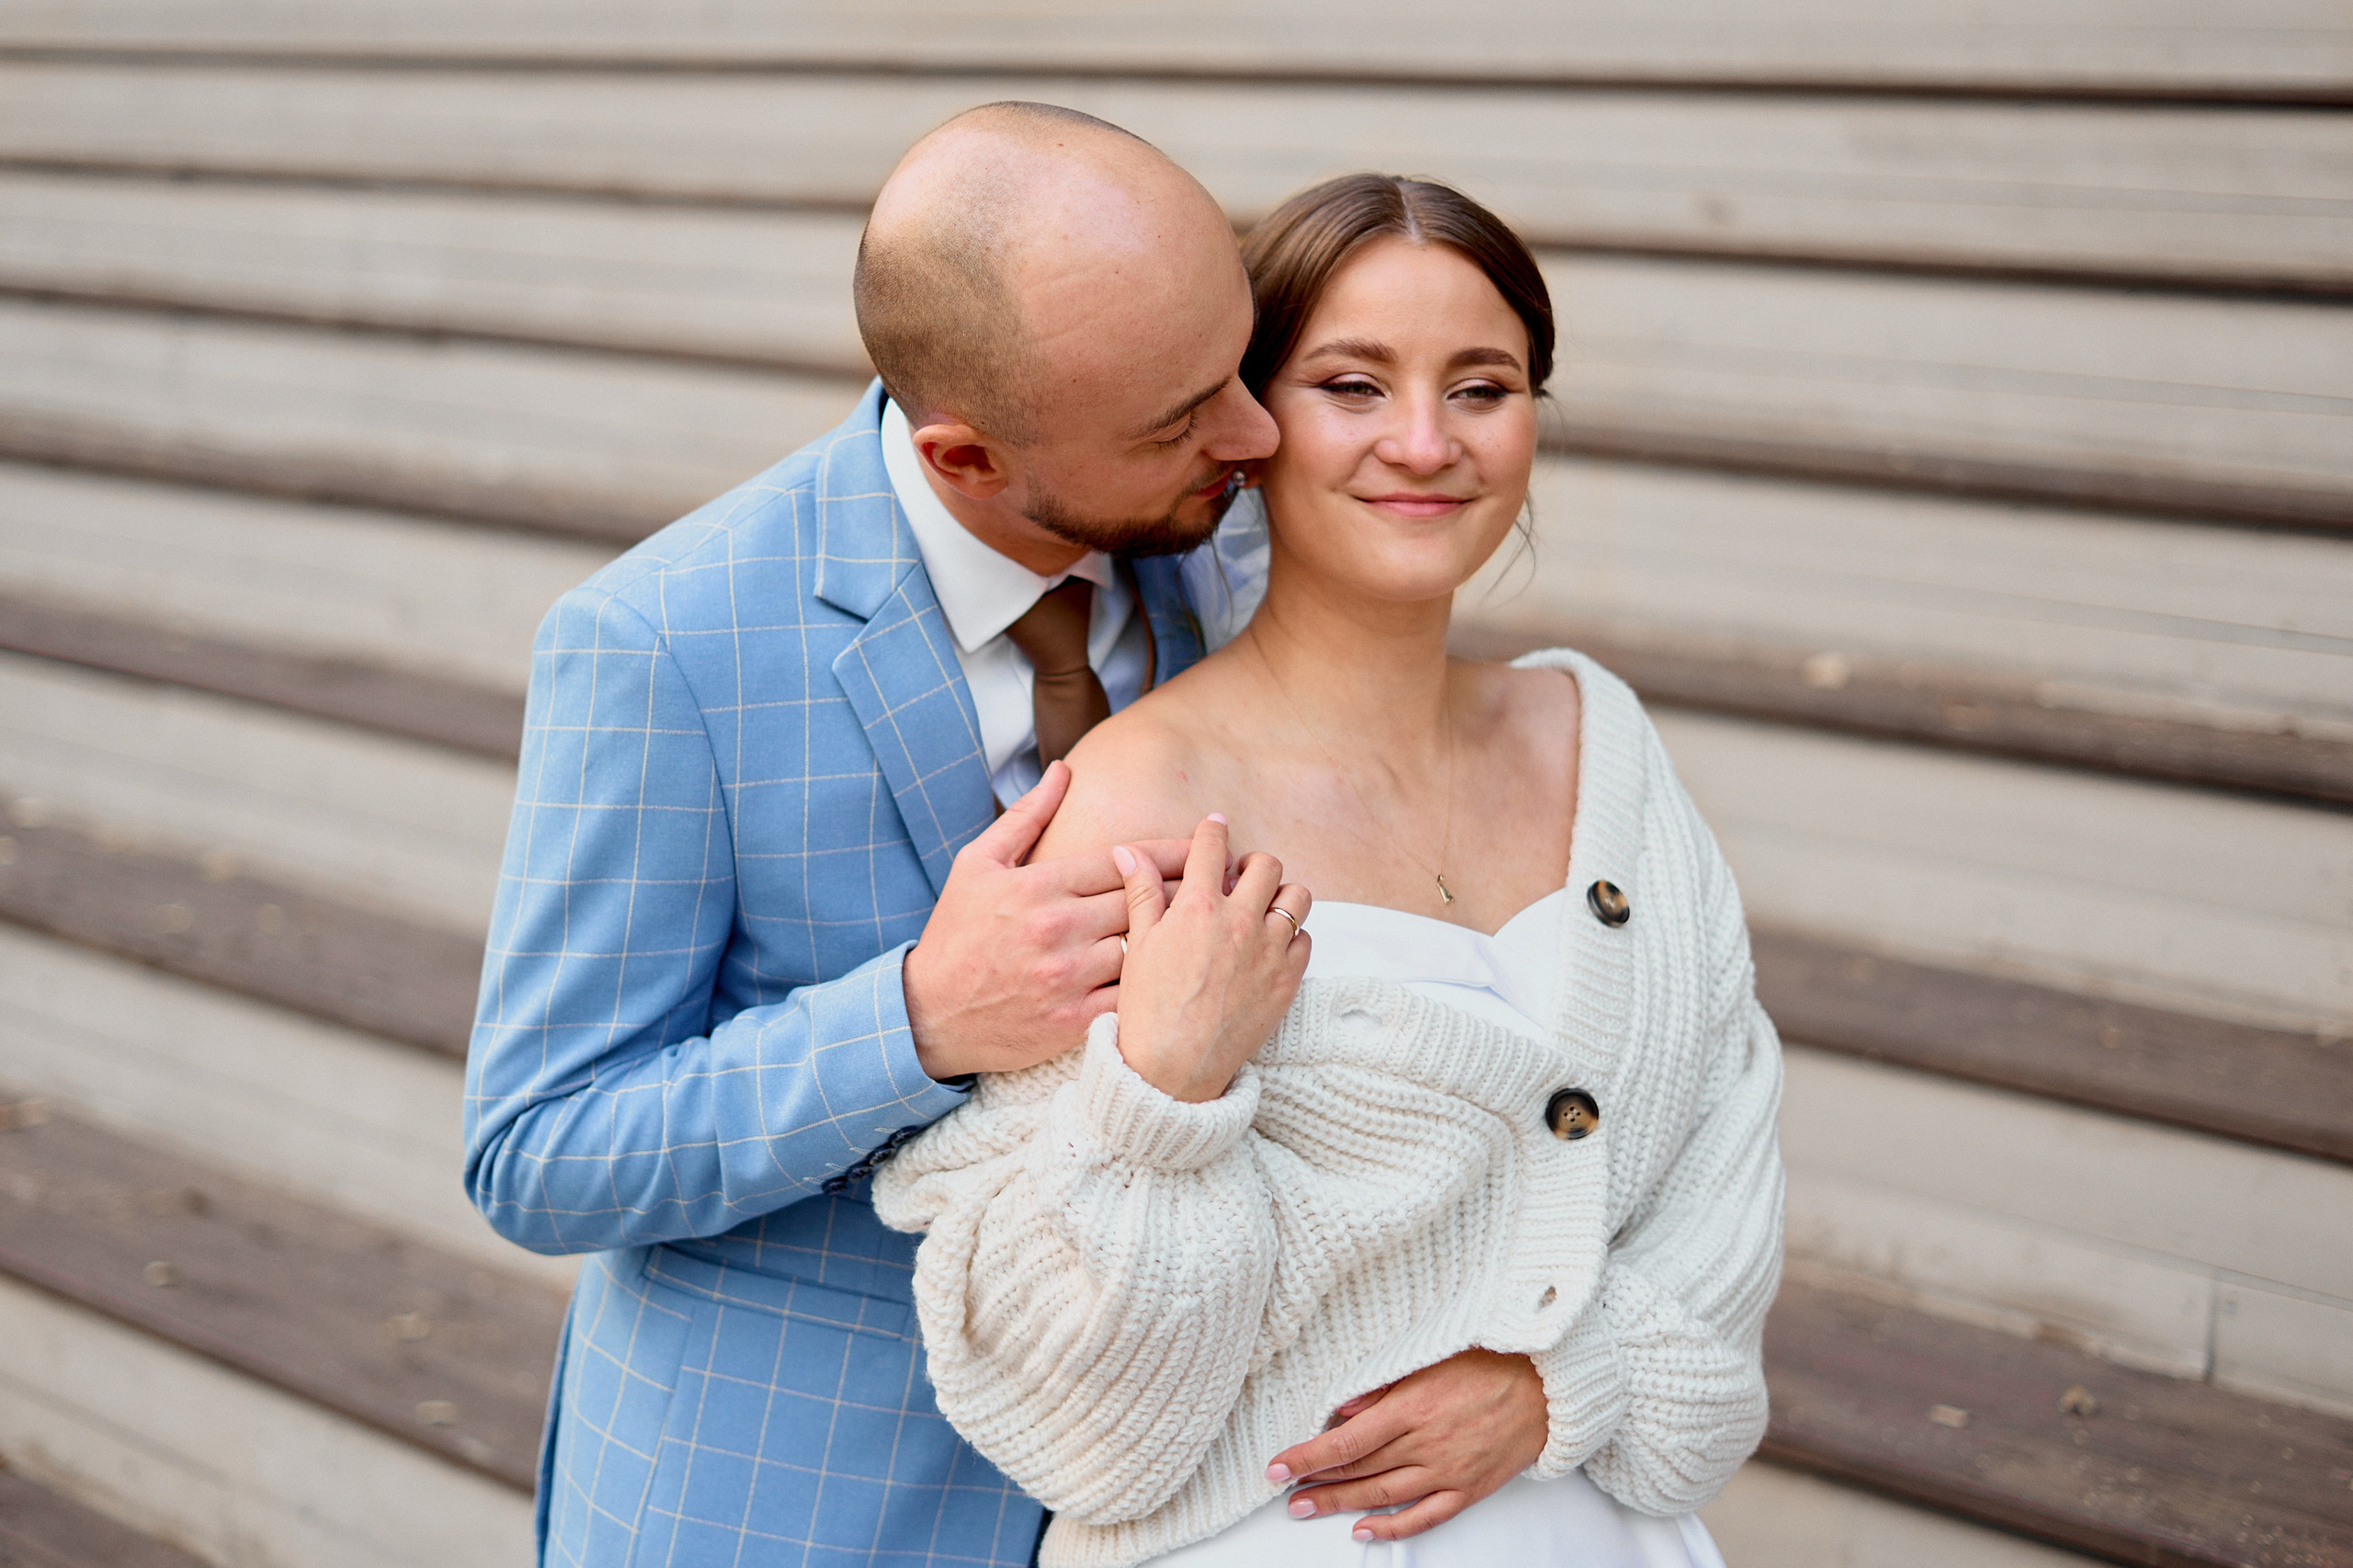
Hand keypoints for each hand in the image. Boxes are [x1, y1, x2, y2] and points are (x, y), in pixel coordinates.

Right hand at [903, 762, 1194, 1080]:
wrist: (929, 1014)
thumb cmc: (955, 934)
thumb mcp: (977, 864)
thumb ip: (1027, 817)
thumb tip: (1064, 770)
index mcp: (1040, 887)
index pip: (1124, 860)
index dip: (1172, 851)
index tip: (1206, 844)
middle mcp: (1059, 929)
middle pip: (1146, 902)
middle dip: (1192, 888)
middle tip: (1231, 880)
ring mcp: (1068, 977)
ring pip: (1146, 950)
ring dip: (1185, 937)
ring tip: (1221, 926)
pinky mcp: (1073, 1020)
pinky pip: (1133, 999)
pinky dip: (1161, 986)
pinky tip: (1187, 975)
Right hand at [1111, 814, 1310, 1102]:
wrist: (1174, 1068)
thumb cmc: (1147, 1009)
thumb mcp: (1138, 945)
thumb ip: (1142, 893)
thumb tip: (1129, 852)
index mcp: (1199, 907)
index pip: (1212, 847)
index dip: (1213, 831)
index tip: (1215, 828)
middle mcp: (1241, 922)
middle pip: (1266, 864)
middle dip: (1252, 864)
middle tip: (1239, 878)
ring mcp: (1270, 951)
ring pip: (1297, 897)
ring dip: (1280, 895)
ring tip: (1261, 908)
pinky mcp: (1287, 981)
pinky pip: (1306, 940)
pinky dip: (1291, 936)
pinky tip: (1270, 946)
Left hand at [1266, 1349, 1547, 1541]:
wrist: (1549, 1388)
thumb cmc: (1491, 1363)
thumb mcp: (1431, 1359)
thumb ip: (1384, 1387)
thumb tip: (1342, 1409)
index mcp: (1413, 1407)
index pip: (1346, 1440)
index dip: (1307, 1456)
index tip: (1277, 1467)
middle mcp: (1427, 1444)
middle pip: (1359, 1470)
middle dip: (1316, 1482)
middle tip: (1284, 1493)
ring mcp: (1448, 1471)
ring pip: (1383, 1495)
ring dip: (1341, 1505)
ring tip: (1308, 1509)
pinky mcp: (1468, 1489)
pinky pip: (1425, 1516)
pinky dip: (1392, 1528)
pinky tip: (1364, 1530)